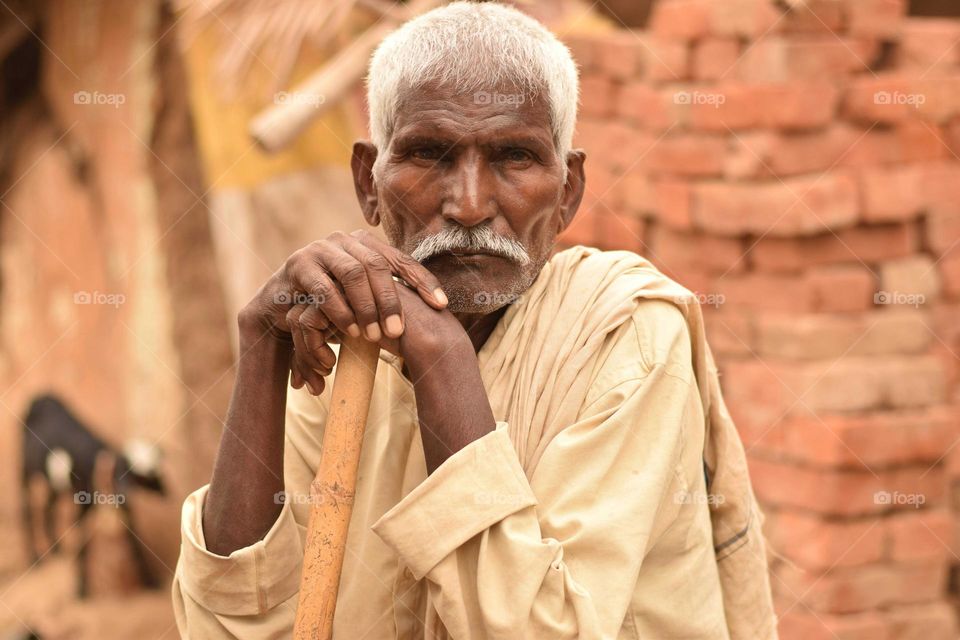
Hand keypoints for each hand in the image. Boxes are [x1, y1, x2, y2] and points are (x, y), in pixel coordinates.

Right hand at [238, 230, 449, 394]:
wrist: (282, 306)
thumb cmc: (332, 305)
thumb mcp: (362, 298)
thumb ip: (388, 294)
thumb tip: (436, 308)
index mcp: (366, 244)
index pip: (401, 261)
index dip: (423, 281)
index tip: (441, 305)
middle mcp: (345, 240)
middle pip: (377, 266)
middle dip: (391, 301)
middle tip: (398, 332)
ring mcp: (321, 248)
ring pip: (353, 273)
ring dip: (367, 307)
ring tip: (375, 335)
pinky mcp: (299, 264)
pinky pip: (325, 287)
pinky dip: (340, 311)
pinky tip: (350, 331)